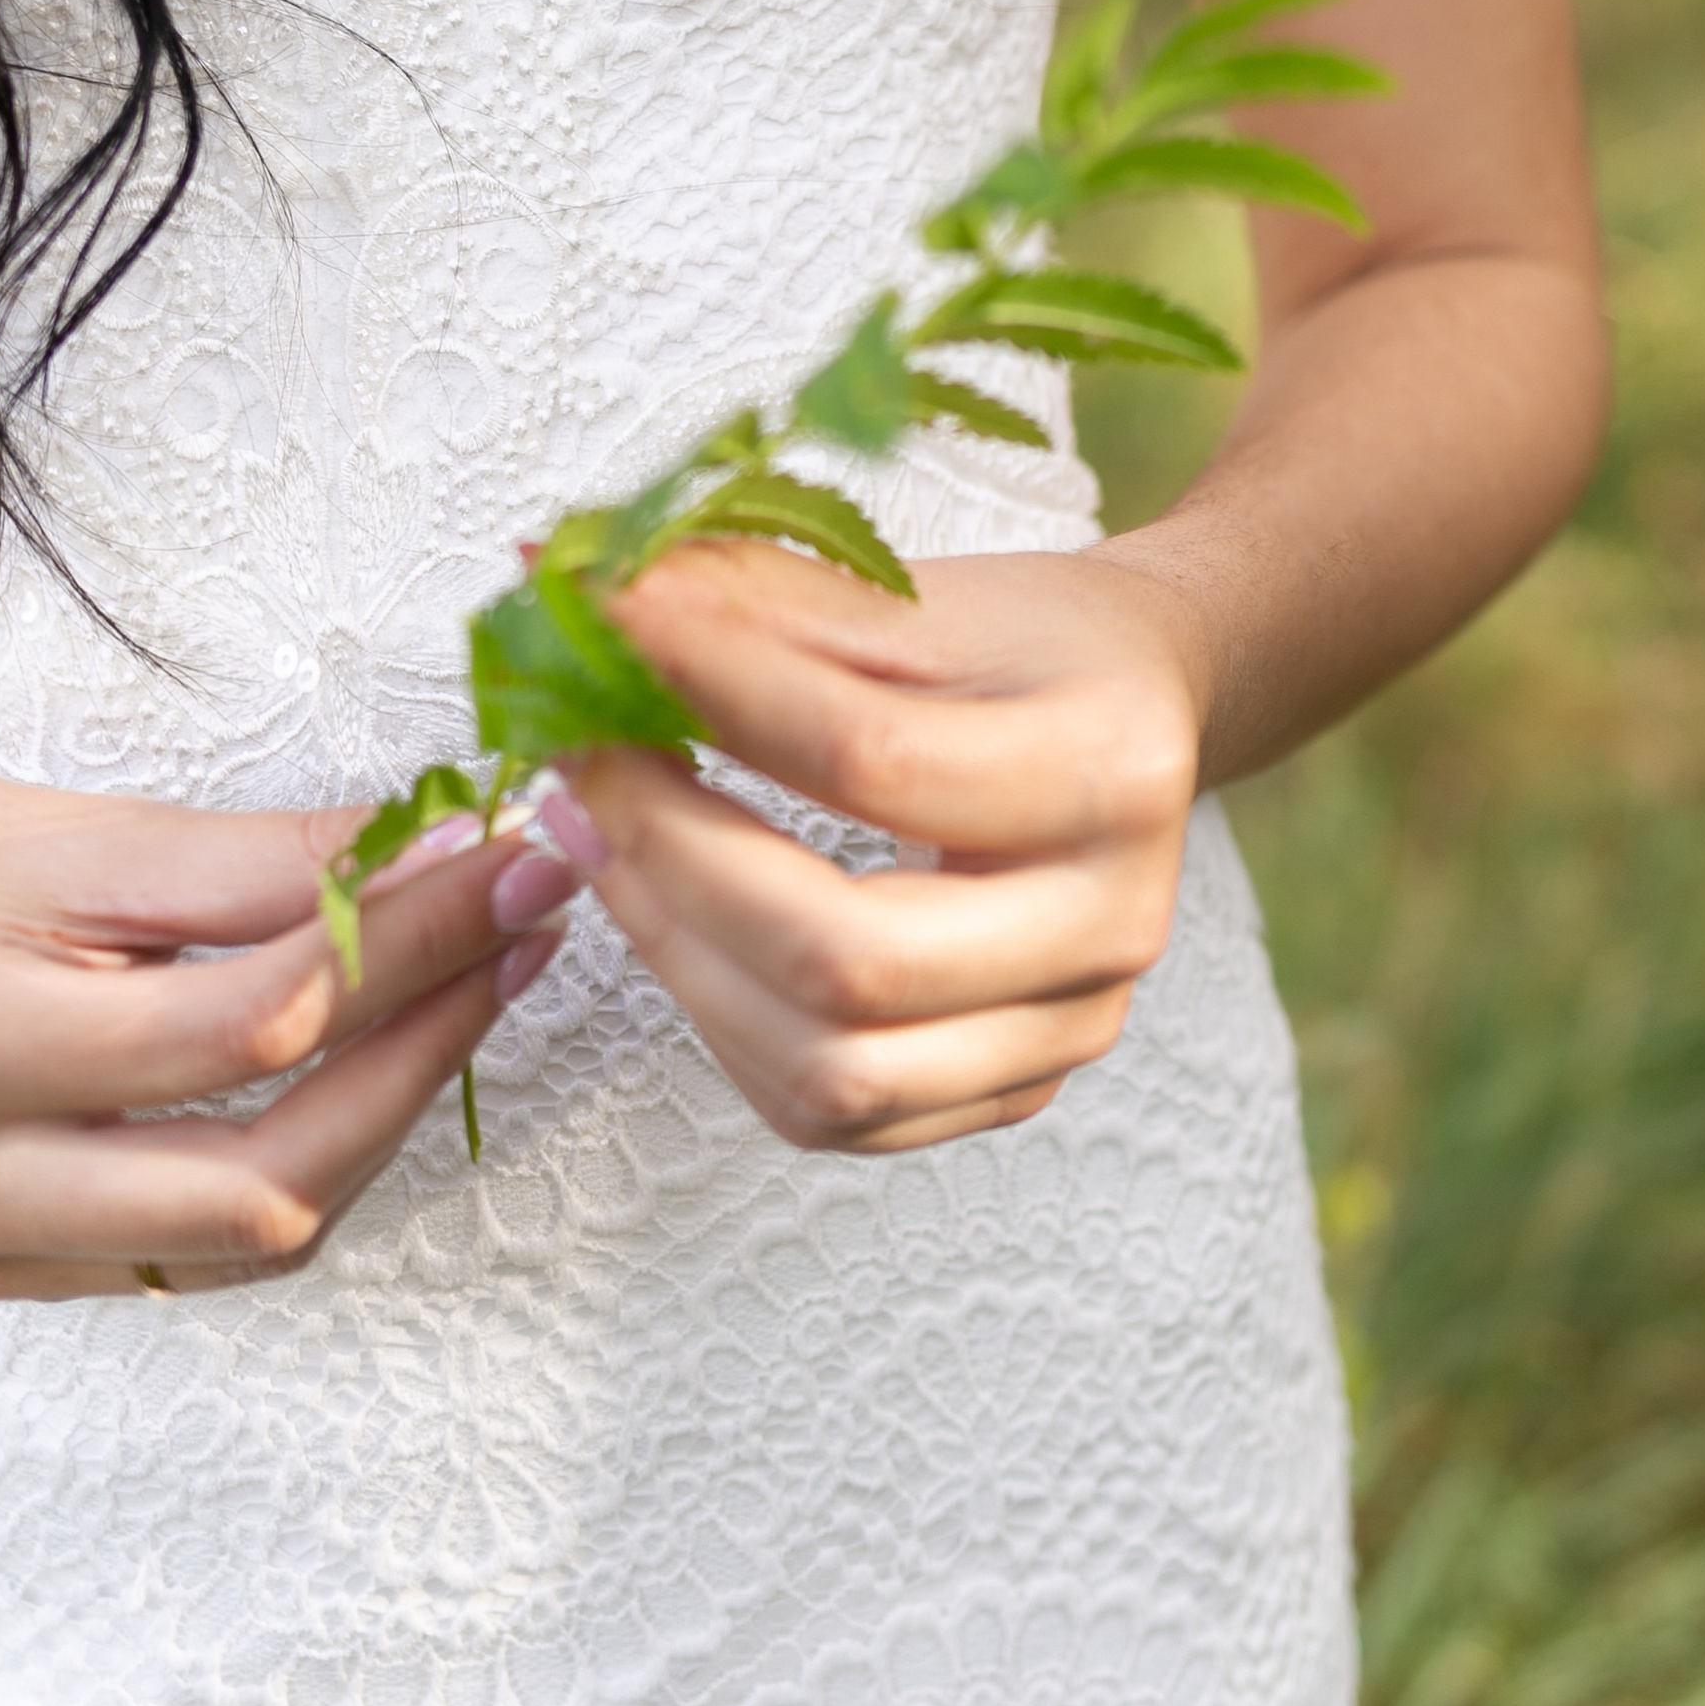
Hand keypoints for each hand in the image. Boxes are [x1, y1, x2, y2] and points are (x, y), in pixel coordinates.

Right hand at [0, 707, 580, 1299]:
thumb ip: (277, 865)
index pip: (251, 1024)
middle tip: (516, 942)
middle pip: (267, 1184)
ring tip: (463, 991)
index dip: (411, 944)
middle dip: (423, 1058)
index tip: (513, 863)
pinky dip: (298, 1168)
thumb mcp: (93, 834)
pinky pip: (200, 1257)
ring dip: (383, 1119)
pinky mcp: (0, 1275)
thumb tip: (456, 858)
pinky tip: (361, 1072)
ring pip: (253, 1240)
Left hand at [542, 540, 1206, 1152]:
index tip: (603, 632)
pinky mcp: (1015, 1087)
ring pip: (830, 1068)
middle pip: (849, 956)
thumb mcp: (920, 597)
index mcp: (1111, 767)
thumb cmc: (1028, 649)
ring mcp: (1068, 1027)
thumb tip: (566, 593)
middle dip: (671, 859)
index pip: (870, 757)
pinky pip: (834, 1112)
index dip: (712, 698)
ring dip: (679, 954)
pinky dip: (724, 1023)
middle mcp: (1111, 921)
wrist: (1138, 719)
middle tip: (582, 766)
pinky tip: (678, 921)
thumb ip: (759, 606)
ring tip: (605, 843)